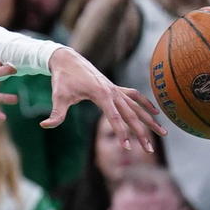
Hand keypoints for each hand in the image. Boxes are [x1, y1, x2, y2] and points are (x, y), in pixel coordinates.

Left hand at [44, 48, 163, 144]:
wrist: (67, 59)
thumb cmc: (62, 79)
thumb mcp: (58, 97)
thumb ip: (56, 113)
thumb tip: (45, 125)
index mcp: (101, 94)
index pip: (115, 118)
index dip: (121, 134)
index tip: (127, 148)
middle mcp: (112, 91)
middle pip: (131, 116)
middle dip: (141, 134)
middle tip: (149, 150)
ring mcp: (115, 89)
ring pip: (137, 107)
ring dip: (150, 121)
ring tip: (164, 133)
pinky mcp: (114, 87)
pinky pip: (134, 96)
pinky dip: (146, 104)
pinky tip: (157, 113)